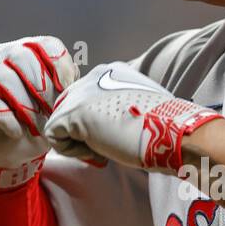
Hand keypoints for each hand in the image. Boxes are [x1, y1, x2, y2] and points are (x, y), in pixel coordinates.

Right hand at [0, 36, 78, 188]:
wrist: (7, 150)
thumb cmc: (34, 123)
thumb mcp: (57, 107)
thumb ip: (67, 88)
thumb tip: (75, 75)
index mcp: (30, 51)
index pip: (47, 45)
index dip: (60, 67)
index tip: (67, 91)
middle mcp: (4, 53)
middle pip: (25, 58)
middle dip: (42, 90)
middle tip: (50, 115)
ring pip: (5, 79)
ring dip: (24, 108)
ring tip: (34, 127)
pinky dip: (6, 120)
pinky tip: (15, 131)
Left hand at [44, 61, 222, 171]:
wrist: (170, 133)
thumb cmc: (162, 128)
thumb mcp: (139, 107)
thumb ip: (119, 107)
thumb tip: (106, 128)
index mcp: (110, 73)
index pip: (84, 99)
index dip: (93, 123)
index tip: (115, 135)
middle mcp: (92, 77)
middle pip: (68, 108)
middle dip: (81, 131)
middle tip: (106, 146)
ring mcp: (80, 94)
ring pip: (60, 122)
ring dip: (79, 142)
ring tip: (104, 149)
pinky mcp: (71, 113)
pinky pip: (54, 136)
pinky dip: (72, 150)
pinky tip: (97, 151)